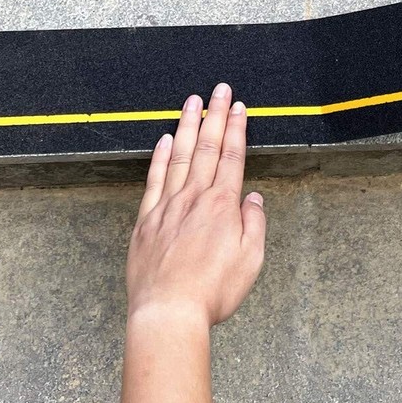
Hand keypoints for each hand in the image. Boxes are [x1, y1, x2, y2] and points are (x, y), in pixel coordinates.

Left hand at [126, 82, 265, 328]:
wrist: (168, 313)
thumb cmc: (212, 292)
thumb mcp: (250, 261)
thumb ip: (254, 225)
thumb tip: (252, 199)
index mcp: (223, 206)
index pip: (232, 156)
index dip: (237, 129)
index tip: (239, 107)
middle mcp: (195, 198)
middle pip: (208, 147)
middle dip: (215, 115)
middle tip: (219, 89)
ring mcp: (168, 206)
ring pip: (180, 156)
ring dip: (188, 126)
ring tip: (192, 101)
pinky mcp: (147, 221)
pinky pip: (155, 179)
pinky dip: (160, 157)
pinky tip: (165, 139)